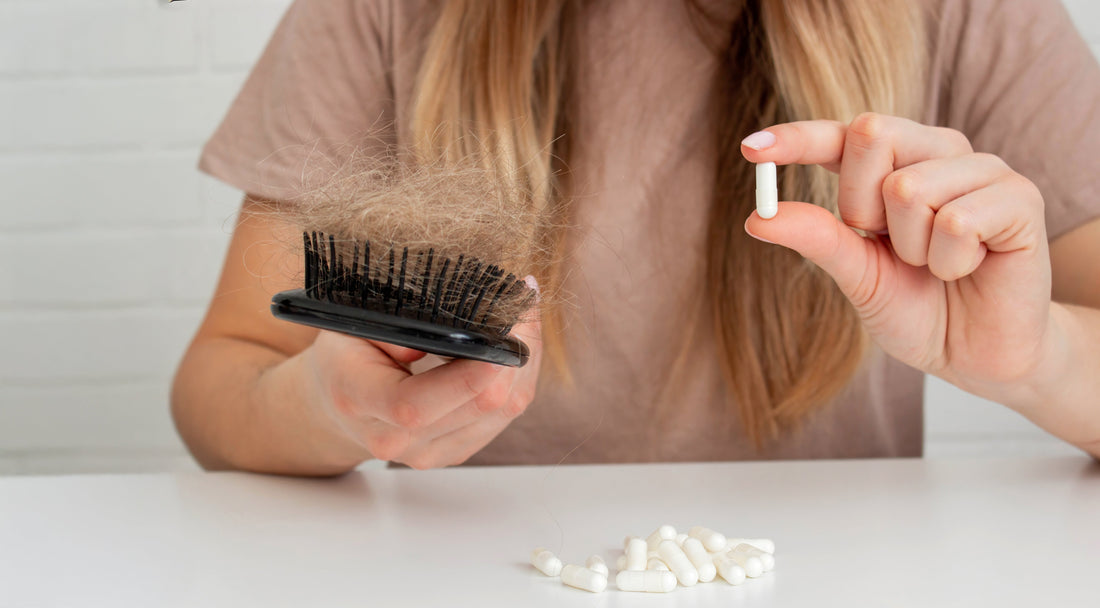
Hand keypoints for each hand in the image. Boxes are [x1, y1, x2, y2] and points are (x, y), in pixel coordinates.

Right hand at [301, 317, 541, 469]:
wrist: (337, 403)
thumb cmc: (347, 354)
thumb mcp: (353, 325)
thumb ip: (395, 328)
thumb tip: (453, 334)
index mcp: (361, 401)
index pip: (418, 403)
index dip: (470, 373)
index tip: (503, 331)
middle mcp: (397, 440)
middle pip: (477, 407)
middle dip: (511, 352)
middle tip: (523, 303)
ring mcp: (429, 452)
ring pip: (502, 414)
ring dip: (523, 364)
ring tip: (526, 317)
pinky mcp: (455, 451)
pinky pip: (503, 419)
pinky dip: (518, 381)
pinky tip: (518, 346)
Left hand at [741, 113, 1053, 401]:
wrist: (977, 357)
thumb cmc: (919, 309)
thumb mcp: (857, 276)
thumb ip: (817, 239)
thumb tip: (758, 217)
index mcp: (894, 165)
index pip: (841, 136)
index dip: (796, 138)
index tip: (750, 149)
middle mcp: (938, 153)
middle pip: (870, 133)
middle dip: (862, 206)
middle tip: (892, 248)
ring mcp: (983, 170)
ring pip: (909, 187)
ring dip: (913, 247)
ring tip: (937, 266)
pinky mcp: (1020, 198)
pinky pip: (957, 220)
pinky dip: (950, 261)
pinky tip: (968, 269)